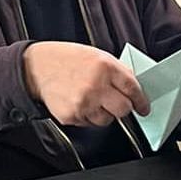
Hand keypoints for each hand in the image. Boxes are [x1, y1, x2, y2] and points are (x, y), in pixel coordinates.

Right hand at [22, 42, 149, 127]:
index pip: (132, 89)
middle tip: (120, 105)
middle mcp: (96, 86)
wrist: (36, 68)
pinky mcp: (71, 116)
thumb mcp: (97, 56)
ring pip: (107, 120)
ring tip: (93, 100)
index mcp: (105, 67)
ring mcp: (83, 103)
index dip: (141, 101)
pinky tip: (80, 103)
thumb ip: (116, 71)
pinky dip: (88, 116)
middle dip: (124, 109)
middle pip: (123, 109)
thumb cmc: (67, 59)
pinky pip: (89, 123)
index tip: (143, 107)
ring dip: (105, 113)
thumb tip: (134, 88)